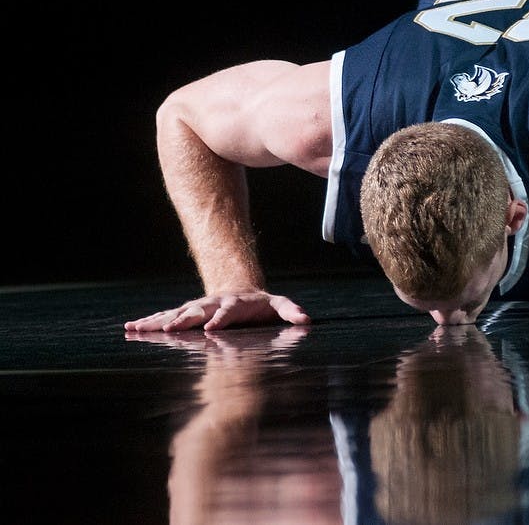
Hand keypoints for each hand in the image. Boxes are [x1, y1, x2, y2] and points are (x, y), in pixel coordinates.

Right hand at [124, 290, 310, 331]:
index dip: (221, 319)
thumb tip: (306, 319)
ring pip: (177, 313)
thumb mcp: (279, 306)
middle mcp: (213, 304)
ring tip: (138, 327)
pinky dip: (149, 322)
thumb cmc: (261, 305)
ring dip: (159, 320)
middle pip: (198, 311)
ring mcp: (198, 307)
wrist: (241, 290)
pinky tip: (130, 327)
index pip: (228, 311)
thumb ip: (291, 311)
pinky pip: (165, 317)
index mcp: (236, 304)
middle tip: (171, 328)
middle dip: (185, 319)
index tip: (212, 329)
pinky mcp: (186, 312)